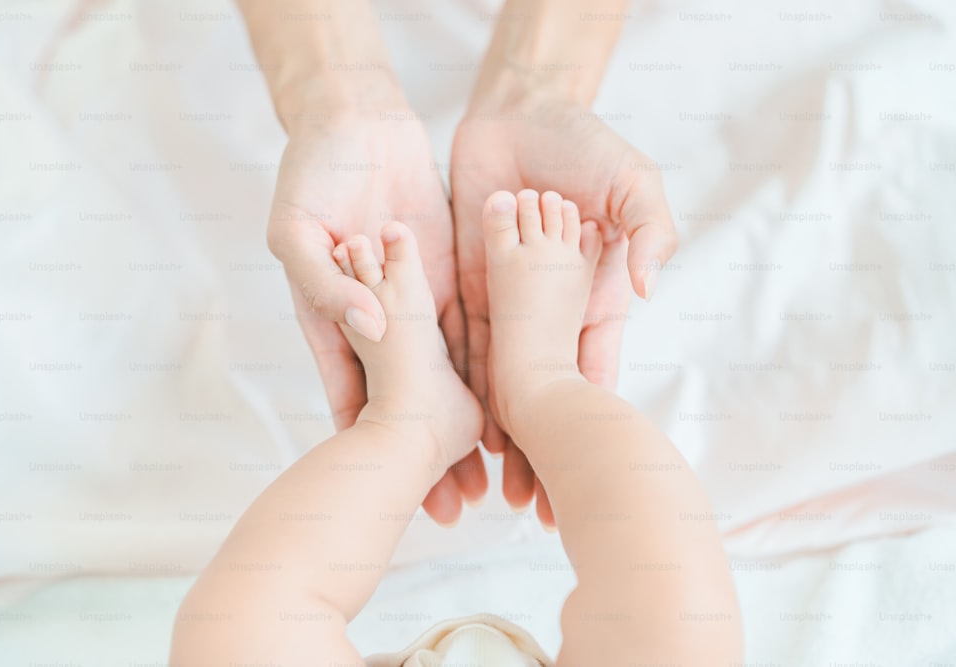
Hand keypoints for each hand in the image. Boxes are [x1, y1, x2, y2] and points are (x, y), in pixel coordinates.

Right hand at [267, 104, 486, 524]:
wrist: (354, 122)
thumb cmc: (309, 172)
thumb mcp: (297, 228)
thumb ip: (326, 281)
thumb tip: (369, 326)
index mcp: (333, 319)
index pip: (352, 396)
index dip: (371, 446)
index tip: (395, 492)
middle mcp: (377, 322)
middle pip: (402, 402)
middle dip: (428, 455)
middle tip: (460, 506)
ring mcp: (414, 303)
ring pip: (442, 376)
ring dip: (465, 425)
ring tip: (493, 474)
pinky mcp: (446, 278)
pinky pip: (471, 327)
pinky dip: (486, 367)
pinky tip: (510, 406)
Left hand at [451, 90, 677, 525]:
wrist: (521, 111)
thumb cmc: (586, 143)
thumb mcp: (631, 181)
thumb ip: (647, 229)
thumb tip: (642, 287)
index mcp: (589, 299)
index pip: (589, 375)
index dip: (588, 426)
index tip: (584, 476)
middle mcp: (544, 312)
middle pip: (540, 392)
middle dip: (534, 448)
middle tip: (524, 506)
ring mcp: (502, 302)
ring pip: (492, 379)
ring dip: (486, 433)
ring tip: (475, 486)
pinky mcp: (462, 284)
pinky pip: (453, 339)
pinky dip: (449, 383)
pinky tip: (439, 428)